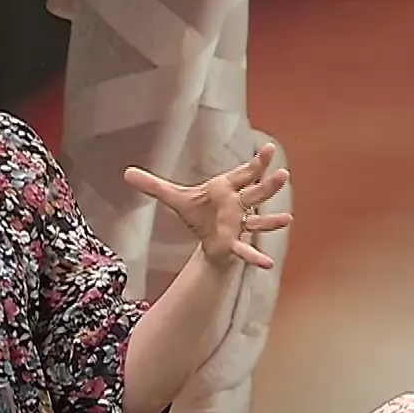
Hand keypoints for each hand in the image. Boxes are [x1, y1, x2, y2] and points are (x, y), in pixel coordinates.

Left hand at [123, 144, 291, 268]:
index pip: (244, 172)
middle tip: (283, 174)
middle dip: (269, 185)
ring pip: (259, 219)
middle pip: (257, 192)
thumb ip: (153, 186)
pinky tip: (267, 263)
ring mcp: (240, 223)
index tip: (270, 149)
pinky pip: (247, 248)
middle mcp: (237, 204)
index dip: (258, 161)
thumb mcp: (174, 198)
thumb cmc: (199, 212)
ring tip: (287, 219)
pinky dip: (255, 255)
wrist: (205, 238)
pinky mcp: (235, 242)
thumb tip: (126, 173)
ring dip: (272, 219)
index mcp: (226, 188)